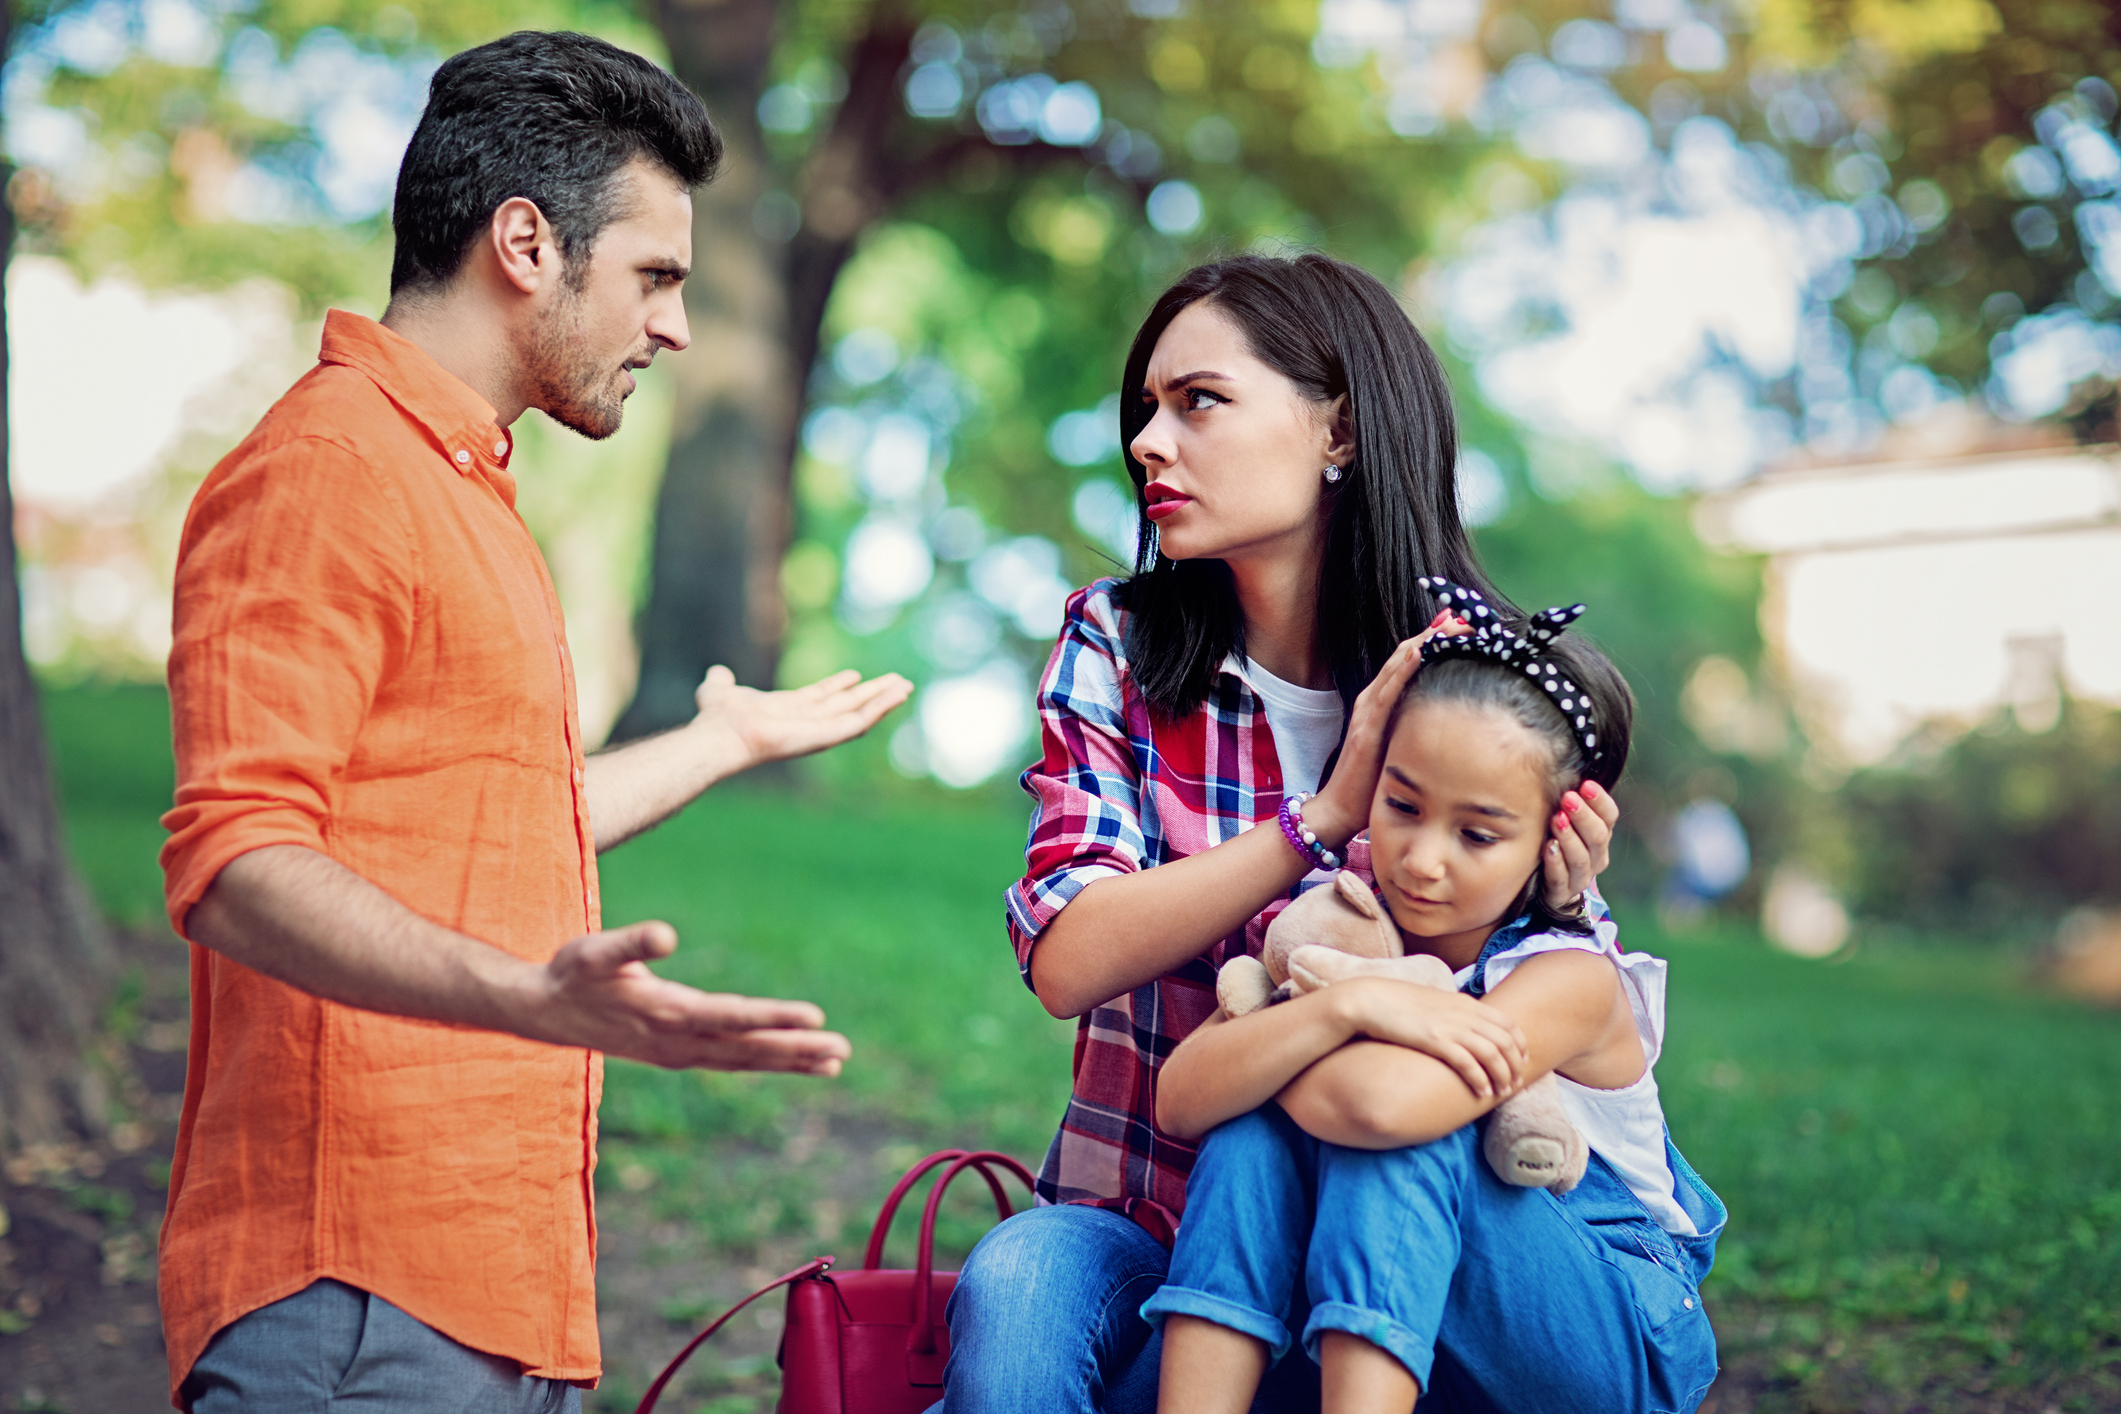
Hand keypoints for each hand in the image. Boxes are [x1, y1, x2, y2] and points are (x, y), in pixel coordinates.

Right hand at [529, 921, 852, 1073]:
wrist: (545, 1013)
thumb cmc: (572, 974)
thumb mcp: (594, 951)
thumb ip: (631, 943)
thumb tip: (667, 934)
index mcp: (666, 1013)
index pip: (731, 1017)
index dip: (772, 1018)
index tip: (814, 1017)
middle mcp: (678, 1041)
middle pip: (747, 1047)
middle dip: (796, 1050)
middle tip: (843, 1050)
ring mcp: (680, 1053)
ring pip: (745, 1060)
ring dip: (790, 1061)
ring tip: (836, 1061)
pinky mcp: (680, 1055)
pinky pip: (733, 1061)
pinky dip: (767, 1062)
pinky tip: (798, 1061)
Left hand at [692, 665, 912, 773]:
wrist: (721, 734)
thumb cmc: (717, 718)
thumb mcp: (718, 690)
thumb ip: (719, 681)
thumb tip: (715, 673)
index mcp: (789, 709)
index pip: (820, 697)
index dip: (838, 685)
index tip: (856, 675)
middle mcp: (807, 721)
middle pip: (847, 704)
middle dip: (871, 693)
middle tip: (896, 681)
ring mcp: (819, 730)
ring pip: (859, 713)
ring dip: (883, 700)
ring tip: (906, 687)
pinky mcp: (826, 736)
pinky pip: (859, 722)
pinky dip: (880, 709)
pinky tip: (896, 696)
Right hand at [1303, 611, 1469, 845]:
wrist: (1341, 810)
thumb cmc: (1374, 782)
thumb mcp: (1403, 744)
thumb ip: (1419, 725)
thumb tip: (1454, 716)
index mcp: (1382, 700)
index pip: (1412, 658)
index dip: (1439, 638)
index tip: (1469, 624)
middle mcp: (1373, 698)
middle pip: (1407, 652)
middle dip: (1439, 632)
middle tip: (1471, 616)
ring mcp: (1367, 711)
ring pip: (1398, 664)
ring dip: (1426, 641)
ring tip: (1454, 624)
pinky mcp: (1366, 729)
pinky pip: (1386, 693)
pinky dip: (1404, 669)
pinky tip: (1421, 652)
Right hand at [1331, 976, 1526, 1099]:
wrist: (1370, 999)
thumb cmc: (1398, 1004)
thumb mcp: (1434, 1003)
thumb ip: (1454, 1014)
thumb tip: (1464, 1029)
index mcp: (1466, 1003)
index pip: (1508, 1023)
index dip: (1520, 1044)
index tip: (1521, 1061)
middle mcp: (1464, 1014)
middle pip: (1506, 1041)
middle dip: (1515, 1065)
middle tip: (1515, 1084)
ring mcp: (1450, 1027)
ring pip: (1493, 1054)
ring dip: (1502, 1076)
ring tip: (1501, 1092)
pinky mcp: (1435, 1041)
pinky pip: (1468, 1064)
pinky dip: (1480, 1080)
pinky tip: (1482, 1093)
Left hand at [1541, 779, 1618, 909]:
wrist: (1547, 885)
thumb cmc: (1556, 842)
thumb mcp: (1566, 820)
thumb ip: (1570, 800)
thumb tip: (1563, 764)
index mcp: (1600, 835)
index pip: (1609, 817)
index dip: (1600, 801)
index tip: (1585, 784)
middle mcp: (1596, 857)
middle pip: (1597, 836)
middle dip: (1583, 816)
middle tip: (1568, 798)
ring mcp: (1580, 877)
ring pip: (1581, 858)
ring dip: (1569, 837)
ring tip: (1556, 819)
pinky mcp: (1561, 893)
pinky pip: (1560, 879)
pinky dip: (1555, 863)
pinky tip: (1547, 847)